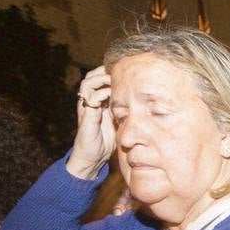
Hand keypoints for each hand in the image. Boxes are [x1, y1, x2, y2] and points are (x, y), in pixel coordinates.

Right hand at [67, 65, 114, 179]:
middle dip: (102, 71)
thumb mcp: (118, 121)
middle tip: (116, 72)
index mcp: (96, 101)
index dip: (108, 72)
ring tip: (112, 80)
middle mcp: (89, 102)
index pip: (98, 79)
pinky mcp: (86, 117)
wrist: (92, 158)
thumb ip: (124, 110)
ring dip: (100, 79)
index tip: (123, 71)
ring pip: (87, 84)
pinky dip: (100, 94)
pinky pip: (90, 99)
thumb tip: (143, 103)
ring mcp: (86, 108)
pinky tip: (110, 94)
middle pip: (90, 77)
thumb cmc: (105, 141)